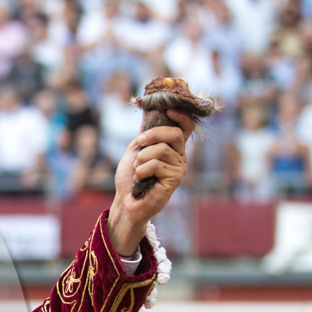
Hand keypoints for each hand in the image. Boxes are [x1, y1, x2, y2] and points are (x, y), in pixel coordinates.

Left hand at [106, 109, 194, 255]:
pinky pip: (157, 165)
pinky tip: (140, 179)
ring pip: (161, 149)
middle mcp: (179, 156)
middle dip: (151, 135)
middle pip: (174, 134)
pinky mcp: (174, 180)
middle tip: (138, 144)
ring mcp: (179, 168)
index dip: (181, 116)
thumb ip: (145, 133)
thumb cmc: (130, 177)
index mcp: (172, 147)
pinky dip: (141, 170)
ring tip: (137, 170)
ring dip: (141, 158)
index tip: (169, 110)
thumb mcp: (135, 150)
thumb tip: (148, 110)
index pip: (186, 127)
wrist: (125, 201)